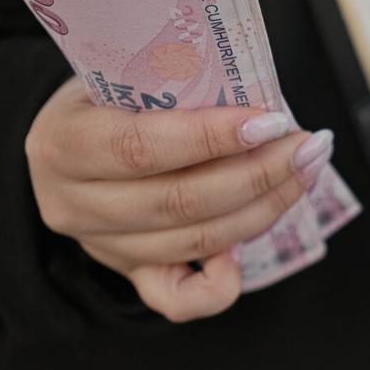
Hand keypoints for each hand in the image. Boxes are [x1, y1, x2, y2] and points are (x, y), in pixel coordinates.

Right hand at [25, 79, 333, 321]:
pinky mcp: (128, 273)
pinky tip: (248, 249)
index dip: (211, 138)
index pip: (141, 147)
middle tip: (307, 146)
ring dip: (262, 209)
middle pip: (178, 202)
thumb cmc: (110, 93)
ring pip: (192, 241)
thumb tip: (257, 96)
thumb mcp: (123, 71)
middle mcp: (72, 204)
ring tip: (304, 171)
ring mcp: (100, 245)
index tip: (271, 122)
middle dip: (257, 173)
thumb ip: (173, 83)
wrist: (73, 136)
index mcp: (62, 143)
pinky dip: (221, 284)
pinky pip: (177, 298)